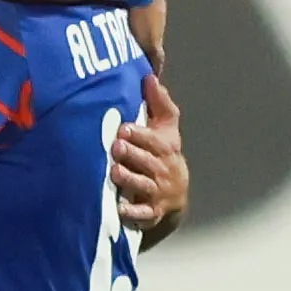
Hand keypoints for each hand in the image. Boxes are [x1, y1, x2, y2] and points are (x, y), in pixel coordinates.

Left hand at [113, 76, 187, 235]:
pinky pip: (143, 214)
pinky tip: (120, 209)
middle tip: (116, 147)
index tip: (124, 128)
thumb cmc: (163, 154)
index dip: (141, 135)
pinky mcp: (151, 212)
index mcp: (165, 149)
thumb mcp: (166, 128)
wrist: (175, 193)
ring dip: (130, 179)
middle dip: (133, 155)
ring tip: (115, 172)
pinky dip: (133, 212)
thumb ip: (159, 103)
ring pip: (144, 185)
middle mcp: (162, 170)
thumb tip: (149, 77)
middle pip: (148, 162)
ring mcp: (157, 192)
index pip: (155, 140)